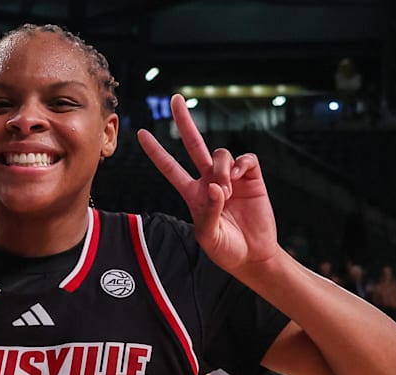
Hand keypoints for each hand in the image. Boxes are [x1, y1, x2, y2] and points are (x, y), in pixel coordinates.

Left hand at [137, 94, 277, 271]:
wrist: (254, 255)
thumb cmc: (227, 250)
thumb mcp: (209, 237)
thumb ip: (208, 213)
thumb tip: (216, 186)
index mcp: (192, 194)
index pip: (170, 168)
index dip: (156, 152)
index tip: (141, 134)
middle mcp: (209, 180)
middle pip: (194, 144)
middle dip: (185, 121)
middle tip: (176, 99)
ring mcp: (230, 177)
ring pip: (220, 153)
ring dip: (221, 168)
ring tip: (226, 191)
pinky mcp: (251, 177)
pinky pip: (245, 158)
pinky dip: (241, 164)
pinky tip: (238, 178)